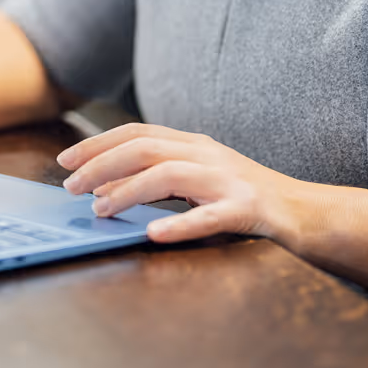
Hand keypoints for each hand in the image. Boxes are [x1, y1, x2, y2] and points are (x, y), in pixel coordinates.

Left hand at [56, 123, 294, 243]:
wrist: (301, 210)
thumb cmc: (244, 196)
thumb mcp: (201, 176)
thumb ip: (161, 174)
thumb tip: (104, 188)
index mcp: (196, 143)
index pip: (140, 132)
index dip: (99, 143)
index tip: (66, 160)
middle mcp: (208, 154)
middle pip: (147, 148)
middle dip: (102, 164)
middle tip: (71, 187)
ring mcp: (227, 179)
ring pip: (170, 175)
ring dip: (128, 191)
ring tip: (101, 210)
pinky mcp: (244, 208)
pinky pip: (207, 217)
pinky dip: (178, 225)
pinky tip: (152, 234)